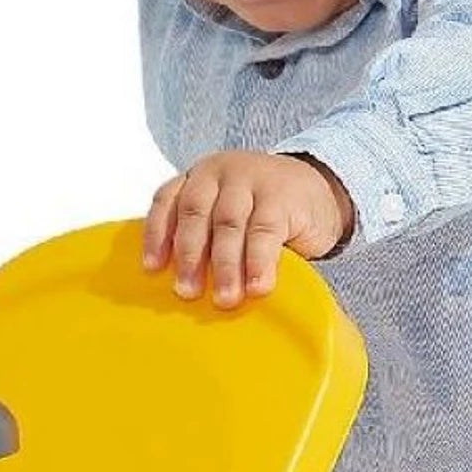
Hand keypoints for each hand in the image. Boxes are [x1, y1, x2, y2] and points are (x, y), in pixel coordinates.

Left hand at [142, 150, 354, 307]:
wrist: (319, 188)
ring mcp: (251, 180)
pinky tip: (257, 287)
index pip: (166, 201)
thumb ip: (206, 236)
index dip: (156, 235)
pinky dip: (258, 262)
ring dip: (224, 265)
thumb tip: (185, 288)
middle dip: (190, 256)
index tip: (152, 268)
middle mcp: (219, 173)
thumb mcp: (227, 212)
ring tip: (225, 299)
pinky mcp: (281, 196)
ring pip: (229, 224)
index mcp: (198, 178)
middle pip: (195, 213)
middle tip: (187, 292)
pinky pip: (265, 232)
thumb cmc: (261, 211)